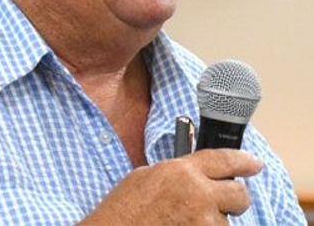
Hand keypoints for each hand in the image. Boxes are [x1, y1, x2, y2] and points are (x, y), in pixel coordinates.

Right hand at [79, 149, 262, 224]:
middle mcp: (198, 194)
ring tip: (185, 221)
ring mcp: (203, 223)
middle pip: (239, 195)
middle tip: (221, 201)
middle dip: (234, 198)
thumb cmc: (124, 207)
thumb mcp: (147, 176)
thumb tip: (195, 175)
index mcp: (182, 170)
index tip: (254, 163)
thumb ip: (177, 173)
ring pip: (226, 223)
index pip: (224, 160)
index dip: (243, 160)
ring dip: (212, 223)